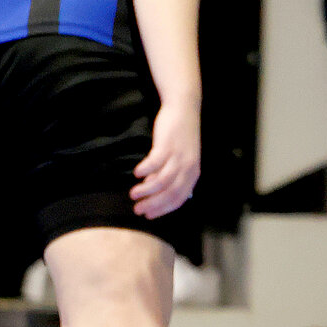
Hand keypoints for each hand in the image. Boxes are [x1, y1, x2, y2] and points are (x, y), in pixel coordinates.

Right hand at [132, 100, 200, 219]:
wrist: (184, 110)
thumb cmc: (179, 136)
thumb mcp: (179, 158)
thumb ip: (167, 173)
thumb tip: (151, 188)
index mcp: (193, 173)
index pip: (179, 199)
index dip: (163, 209)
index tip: (149, 216)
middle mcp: (188, 167)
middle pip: (170, 193)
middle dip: (153, 204)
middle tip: (137, 209)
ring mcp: (178, 156)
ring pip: (162, 181)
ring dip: (146, 190)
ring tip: (133, 194)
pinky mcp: (168, 145)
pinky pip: (155, 162)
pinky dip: (145, 170)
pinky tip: (136, 173)